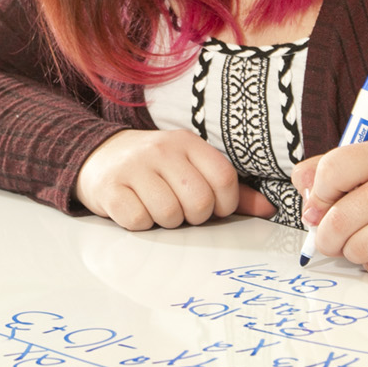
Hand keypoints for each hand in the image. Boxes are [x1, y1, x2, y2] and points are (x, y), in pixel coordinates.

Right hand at [75, 130, 265, 229]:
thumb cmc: (154, 168)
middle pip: (199, 201)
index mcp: (188, 143)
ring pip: (169, 214)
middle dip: (194, 216)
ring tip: (157, 207)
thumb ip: (230, 189)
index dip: (224, 204)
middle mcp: (162, 149)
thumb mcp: (191, 167)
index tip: (213, 208)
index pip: (224, 178)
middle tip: (181, 210)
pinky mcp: (111, 187)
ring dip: (166, 222)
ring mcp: (134, 167)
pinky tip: (136, 209)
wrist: (98, 155)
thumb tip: (268, 209)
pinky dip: (140, 223)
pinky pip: (138, 220)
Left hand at [292, 139, 367, 275]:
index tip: (320, 205)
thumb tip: (305, 199)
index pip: (331, 172)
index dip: (317, 195)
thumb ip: (324, 172)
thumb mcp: (364, 167)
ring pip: (358, 248)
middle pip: (340, 219)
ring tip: (362, 241)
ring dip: (351, 252)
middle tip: (330, 237)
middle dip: (326, 236)